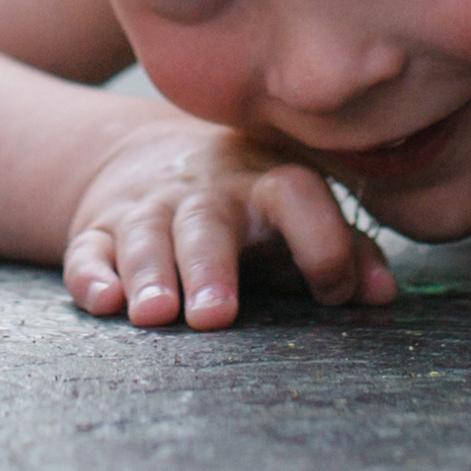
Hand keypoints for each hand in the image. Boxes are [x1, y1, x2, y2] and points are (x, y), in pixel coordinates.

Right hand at [62, 118, 403, 330]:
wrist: (148, 154)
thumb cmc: (246, 203)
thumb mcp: (293, 212)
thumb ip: (342, 249)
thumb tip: (382, 295)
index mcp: (263, 183)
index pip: (295, 194)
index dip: (320, 241)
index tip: (332, 292)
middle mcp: (204, 193)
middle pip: (208, 221)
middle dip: (210, 268)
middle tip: (215, 316)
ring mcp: (146, 209)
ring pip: (145, 236)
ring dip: (149, 274)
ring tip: (154, 315)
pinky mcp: (99, 229)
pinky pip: (88, 250)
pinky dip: (91, 275)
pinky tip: (103, 301)